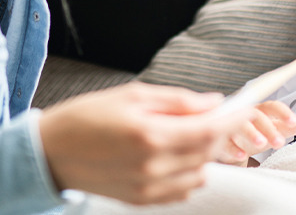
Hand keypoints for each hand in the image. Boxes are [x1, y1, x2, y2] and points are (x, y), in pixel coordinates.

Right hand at [38, 82, 243, 203]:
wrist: (51, 153)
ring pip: (200, 173)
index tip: (245, 107)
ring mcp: (149, 188)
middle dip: (219, 132)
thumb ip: (177, 101)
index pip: (208, 130)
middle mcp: (153, 166)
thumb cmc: (87, 116)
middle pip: (208, 152)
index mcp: (150, 135)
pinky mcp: (143, 201)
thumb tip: (214, 102)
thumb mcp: (133, 95)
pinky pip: (184, 190)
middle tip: (217, 115)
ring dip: (204, 154)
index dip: (232, 119)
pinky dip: (189, 172)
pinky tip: (175, 156)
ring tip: (187, 134)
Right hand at [216, 101, 295, 164]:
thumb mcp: (274, 130)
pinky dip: (233, 148)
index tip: (294, 122)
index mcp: (261, 110)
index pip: (273, 106)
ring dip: (251, 133)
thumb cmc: (256, 132)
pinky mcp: (220, 137)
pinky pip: (225, 140)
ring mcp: (231, 124)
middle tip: (279, 143)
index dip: (283, 113)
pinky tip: (242, 155)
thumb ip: (289, 126)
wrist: (229, 140)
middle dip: (268, 128)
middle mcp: (245, 113)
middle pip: (257, 116)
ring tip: (261, 145)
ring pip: (240, 124)